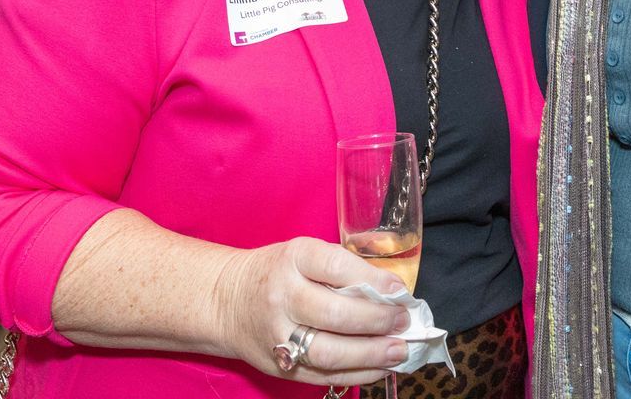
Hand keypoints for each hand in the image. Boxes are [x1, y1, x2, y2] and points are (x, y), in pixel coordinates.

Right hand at [218, 237, 411, 385]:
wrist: (226, 300)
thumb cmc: (277, 272)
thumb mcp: (304, 254)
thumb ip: (343, 268)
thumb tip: (391, 291)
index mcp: (293, 259)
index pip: (336, 267)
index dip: (372, 280)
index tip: (399, 291)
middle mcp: (283, 296)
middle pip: (336, 314)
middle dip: (377, 321)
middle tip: (404, 321)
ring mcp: (279, 335)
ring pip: (330, 352)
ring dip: (371, 354)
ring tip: (399, 350)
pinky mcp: (280, 364)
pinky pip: (324, 375)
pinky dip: (357, 374)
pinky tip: (380, 367)